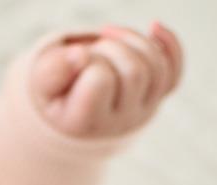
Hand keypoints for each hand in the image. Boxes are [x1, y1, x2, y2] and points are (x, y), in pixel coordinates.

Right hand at [30, 22, 183, 138]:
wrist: (70, 111)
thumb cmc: (54, 92)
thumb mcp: (42, 83)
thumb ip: (53, 71)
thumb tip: (79, 55)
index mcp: (84, 125)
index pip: (101, 80)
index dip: (89, 60)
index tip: (75, 62)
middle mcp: (117, 125)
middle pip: (134, 73)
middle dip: (112, 48)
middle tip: (91, 51)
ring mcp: (140, 113)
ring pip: (156, 68)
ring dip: (133, 40)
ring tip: (108, 38)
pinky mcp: (156, 99)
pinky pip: (174, 72)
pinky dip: (169, 44)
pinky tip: (154, 27)